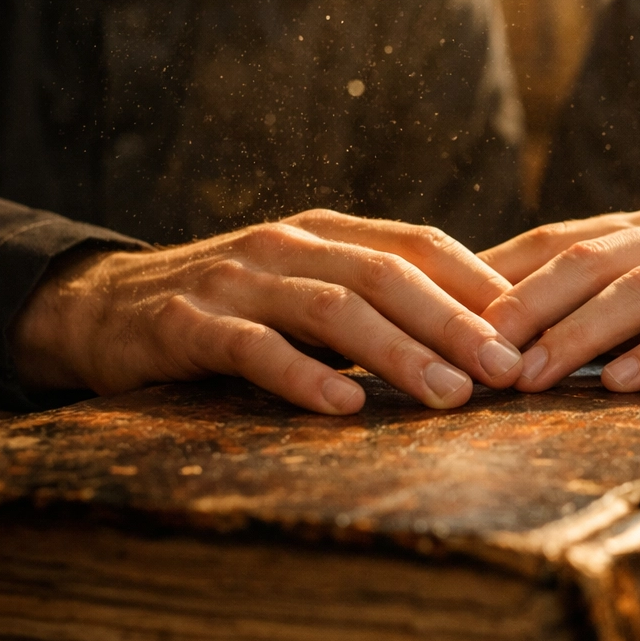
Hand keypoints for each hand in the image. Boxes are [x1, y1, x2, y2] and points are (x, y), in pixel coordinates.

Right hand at [11, 210, 524, 414]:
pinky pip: (252, 348)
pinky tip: (342, 408)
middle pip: (387, 276)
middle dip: (454, 322)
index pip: (418, 244)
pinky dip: (301, 376)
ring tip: (449, 394)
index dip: (477, 282)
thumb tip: (479, 336)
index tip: (530, 328)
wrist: (110, 305)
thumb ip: (376, 301)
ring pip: (331, 308)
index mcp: (329, 232)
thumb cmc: (238, 305)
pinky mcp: (188, 323)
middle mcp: (290, 245)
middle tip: (508, 370)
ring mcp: (238, 280)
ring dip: (396, 352)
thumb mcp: (310, 288)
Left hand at [480, 202, 639, 395]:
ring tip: (530, 377)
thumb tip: (516, 333)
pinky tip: (624, 384)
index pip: (560, 238)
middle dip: (524, 307)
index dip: (500, 274)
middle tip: (473, 354)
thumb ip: (614, 295)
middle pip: (590, 260)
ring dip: (580, 334)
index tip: (445, 317)